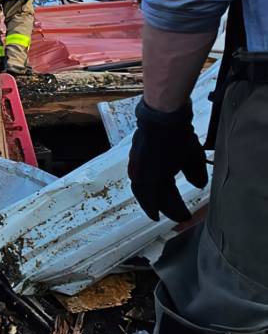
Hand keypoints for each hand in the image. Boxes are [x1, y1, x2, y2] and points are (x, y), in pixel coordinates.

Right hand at [127, 99, 207, 221]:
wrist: (160, 115)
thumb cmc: (177, 137)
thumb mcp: (193, 158)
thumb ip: (196, 175)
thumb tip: (198, 185)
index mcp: (153, 180)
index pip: (163, 202)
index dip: (175, 211)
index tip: (184, 218)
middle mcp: (140, 176)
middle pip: (151, 197)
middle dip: (163, 207)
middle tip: (173, 214)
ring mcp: (135, 166)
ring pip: (141, 188)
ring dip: (150, 198)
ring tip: (157, 203)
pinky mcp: (135, 156)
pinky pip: (139, 178)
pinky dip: (146, 185)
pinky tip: (152, 183)